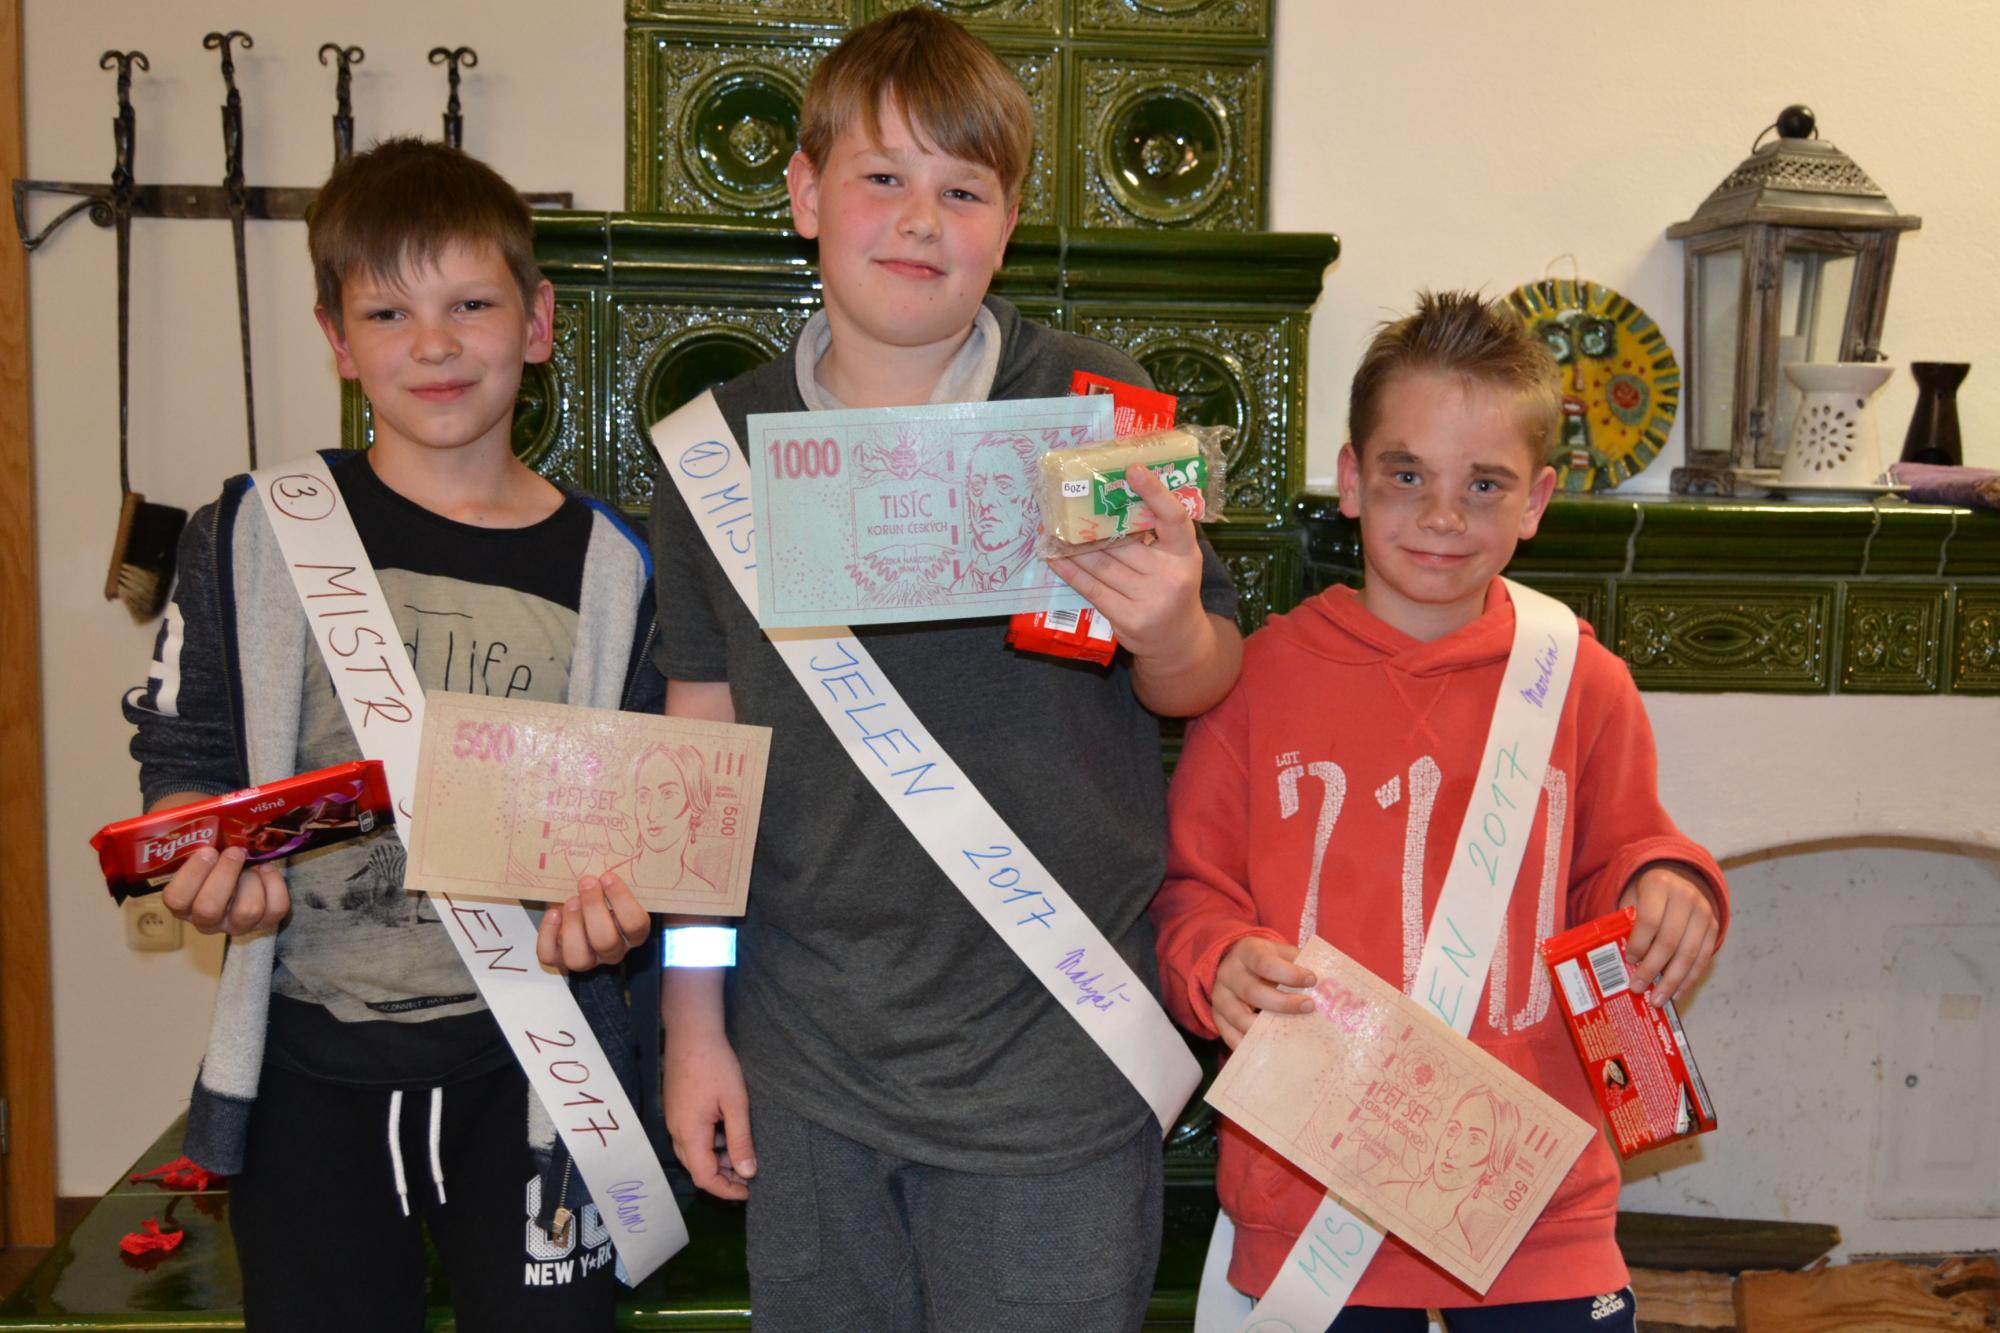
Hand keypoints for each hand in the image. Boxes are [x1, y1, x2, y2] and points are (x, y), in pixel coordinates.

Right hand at [160, 845, 289, 935]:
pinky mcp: (264, 922)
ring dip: (251, 880)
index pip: (176, 898)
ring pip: (246, 911)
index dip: (192, 874)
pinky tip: (265, 870)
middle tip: (234, 851)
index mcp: (182, 903)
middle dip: (224, 874)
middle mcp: (206, 921)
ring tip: (251, 864)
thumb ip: (194, 836)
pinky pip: (275, 909)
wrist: (237, 868)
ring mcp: (236, 925)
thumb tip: (201, 816)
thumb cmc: (213, 856)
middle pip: (209, 909)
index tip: (207, 850)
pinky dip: (275, 885)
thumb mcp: (198, 847)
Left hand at [536, 873, 650, 971]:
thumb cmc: (603, 891)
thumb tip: (626, 843)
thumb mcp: (616, 885)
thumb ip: (621, 876)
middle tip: (586, 883)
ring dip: (572, 926)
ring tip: (569, 900)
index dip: (622, 901)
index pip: (636, 924)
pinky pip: (551, 956)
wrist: (581, 899)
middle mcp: (613, 950)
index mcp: (633, 932)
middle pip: (606, 941)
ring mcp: (587, 958)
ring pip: (579, 958)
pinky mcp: (560, 957)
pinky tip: (553, 913)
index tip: (608, 876)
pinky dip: (548, 935)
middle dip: (593, 909)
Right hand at [663, 1026, 756, 1199]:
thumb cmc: (716, 1065)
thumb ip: (740, 1140)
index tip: (749, 1191)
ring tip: (744, 1155)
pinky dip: (710, 1144)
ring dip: (717, 1160)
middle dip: (723, 1177)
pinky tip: (729, 1134)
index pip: (704, 1177)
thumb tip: (747, 1173)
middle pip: (697, 1168)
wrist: (691, 1033)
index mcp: (689, 1134)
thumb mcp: (735, 1103)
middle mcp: (676, 1132)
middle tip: (750, 1175)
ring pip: (694, 1154)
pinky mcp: (677, 1110)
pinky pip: (691, 1138)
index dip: (726, 1190)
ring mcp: (674, 1121)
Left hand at [1047, 462, 1206, 658]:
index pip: (1174, 518)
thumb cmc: (1174, 588)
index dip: (1155, 492)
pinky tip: (1054, 557)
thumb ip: (1157, 534)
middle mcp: (1170, 576)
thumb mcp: (1178, 560)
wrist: (1178, 641)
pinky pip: (1092, 588)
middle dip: (1094, 523)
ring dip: (1073, 546)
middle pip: (1124, 542)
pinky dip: (1070, 570)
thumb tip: (1115, 498)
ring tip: (1052, 528)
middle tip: (1068, 500)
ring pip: (1102, 564)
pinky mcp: (1127, 618)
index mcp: (1186, 554)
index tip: (1132, 470)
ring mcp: (1149, 599)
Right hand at [1212, 935, 1316, 1049]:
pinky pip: (1230, 1036)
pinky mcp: (1218, 1018)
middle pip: (1252, 992)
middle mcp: (1228, 974)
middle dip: (1283, 1003)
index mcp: (1246, 952)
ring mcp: (1220, 997)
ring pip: (1240, 1017)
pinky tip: (1270, 1047)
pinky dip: (1249, 1044)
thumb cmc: (1266, 960)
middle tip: (1309, 1006)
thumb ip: (1298, 961)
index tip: (1312, 979)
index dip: (1289, 973)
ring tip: (1291, 1033)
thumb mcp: (1279, 951)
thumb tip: (1327, 981)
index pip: (1265, 963)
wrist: (1234, 964)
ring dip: (1266, 1028)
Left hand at [1617, 862, 1719, 1004]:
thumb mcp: (1632, 897)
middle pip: (1669, 940)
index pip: (1649, 920)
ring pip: (1689, 953)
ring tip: (1658, 999)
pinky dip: (1689, 978)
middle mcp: (1685, 896)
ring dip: (1673, 980)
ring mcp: (1703, 912)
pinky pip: (1703, 957)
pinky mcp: (1714, 926)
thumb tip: (1617, 961)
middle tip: (1638, 988)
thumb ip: (1626, 923)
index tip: (1628, 961)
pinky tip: (1676, 992)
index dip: (1639, 943)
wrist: (1678, 875)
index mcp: (1659, 885)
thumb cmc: (1646, 894)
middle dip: (1652, 968)